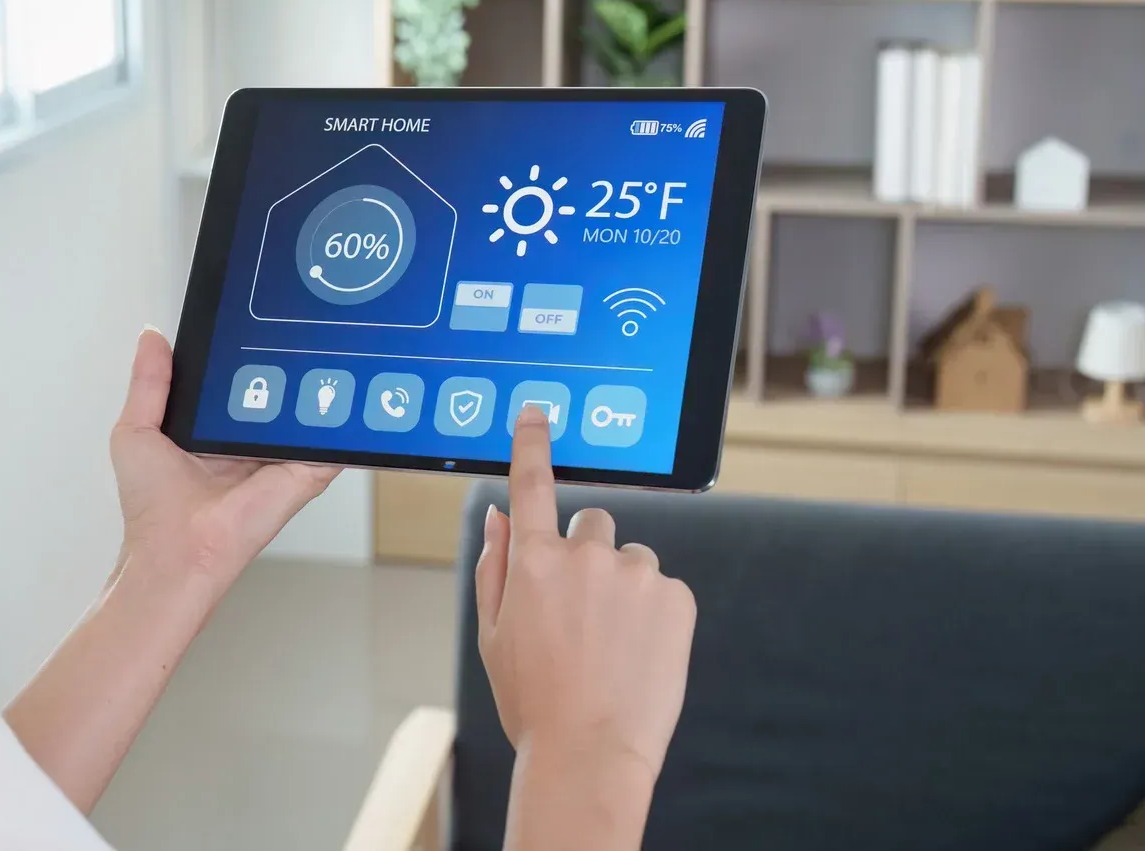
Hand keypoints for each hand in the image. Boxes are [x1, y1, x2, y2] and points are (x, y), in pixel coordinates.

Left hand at [110, 328, 340, 587]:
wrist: (179, 551)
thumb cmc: (153, 505)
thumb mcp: (136, 430)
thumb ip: (150, 382)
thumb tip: (152, 335)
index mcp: (215, 430)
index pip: (239, 381)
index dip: (244, 351)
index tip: (254, 314)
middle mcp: (251, 442)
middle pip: (276, 391)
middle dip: (285, 359)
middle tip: (296, 319)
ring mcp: (281, 456)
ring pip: (307, 409)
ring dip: (318, 382)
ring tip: (328, 338)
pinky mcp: (304, 471)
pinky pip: (332, 440)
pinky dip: (343, 417)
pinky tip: (350, 385)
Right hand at [474, 407, 696, 784]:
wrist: (590, 754)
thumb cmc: (534, 702)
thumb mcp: (493, 634)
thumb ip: (494, 566)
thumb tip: (499, 517)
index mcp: (533, 561)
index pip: (531, 484)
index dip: (533, 444)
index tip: (537, 414)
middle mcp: (585, 556)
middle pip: (591, 526)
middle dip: (587, 556)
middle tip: (582, 614)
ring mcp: (635, 574)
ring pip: (630, 560)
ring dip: (623, 587)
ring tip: (613, 645)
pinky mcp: (676, 597)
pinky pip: (662, 587)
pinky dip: (653, 612)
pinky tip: (637, 652)